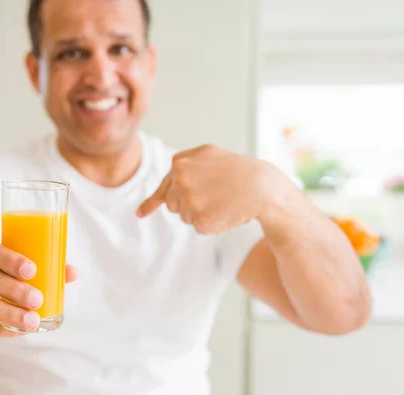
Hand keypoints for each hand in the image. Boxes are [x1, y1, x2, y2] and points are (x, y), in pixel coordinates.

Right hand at [0, 236, 76, 336]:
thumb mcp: (3, 264)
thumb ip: (34, 265)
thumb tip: (72, 272)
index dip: (9, 259)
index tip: (32, 270)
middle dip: (14, 290)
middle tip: (37, 299)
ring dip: (9, 313)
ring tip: (32, 320)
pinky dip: (2, 329)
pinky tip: (20, 331)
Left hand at [137, 144, 279, 233]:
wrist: (262, 186)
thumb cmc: (234, 170)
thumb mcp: (205, 156)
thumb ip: (177, 170)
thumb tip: (140, 210)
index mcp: (179, 163)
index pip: (164, 189)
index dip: (160, 200)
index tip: (143, 212)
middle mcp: (181, 180)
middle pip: (172, 205)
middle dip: (188, 204)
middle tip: (213, 194)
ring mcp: (191, 201)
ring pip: (184, 217)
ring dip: (200, 214)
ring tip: (221, 200)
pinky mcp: (201, 221)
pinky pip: (198, 228)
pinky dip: (212, 224)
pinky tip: (225, 212)